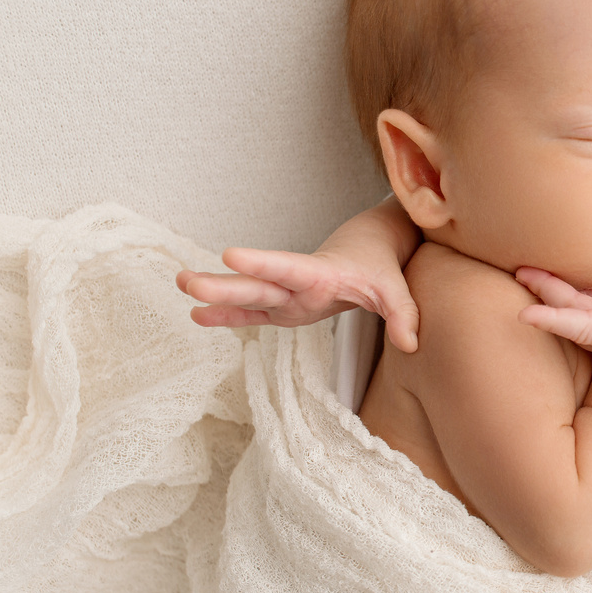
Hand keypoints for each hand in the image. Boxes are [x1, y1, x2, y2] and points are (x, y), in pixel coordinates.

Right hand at [177, 244, 420, 351]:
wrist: (368, 249)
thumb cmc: (379, 267)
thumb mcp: (395, 288)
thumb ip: (403, 314)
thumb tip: (411, 344)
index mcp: (319, 272)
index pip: (288, 267)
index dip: (262, 263)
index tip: (231, 254)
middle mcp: (296, 283)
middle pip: (258, 284)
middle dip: (224, 284)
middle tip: (185, 279)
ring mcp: (286, 296)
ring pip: (248, 296)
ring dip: (216, 294)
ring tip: (180, 284)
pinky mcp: (283, 308)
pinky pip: (252, 313)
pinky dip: (227, 315)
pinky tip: (198, 315)